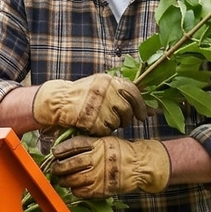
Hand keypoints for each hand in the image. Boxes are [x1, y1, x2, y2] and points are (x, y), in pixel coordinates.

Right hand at [32, 74, 147, 133]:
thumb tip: (152, 109)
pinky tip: (94, 125)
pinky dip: (102, 131)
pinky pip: (105, 130)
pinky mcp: (92, 120)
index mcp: (109, 81)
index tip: (143, 116)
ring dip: (113, 125)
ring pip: (117, 122)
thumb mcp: (101, 86)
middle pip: (127, 110)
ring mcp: (98, 106)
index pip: (133, 92)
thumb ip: (122, 93)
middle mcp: (105, 91)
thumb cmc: (82, 95)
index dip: (141, 106)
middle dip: (127, 119)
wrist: (59, 101)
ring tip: (101, 120)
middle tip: (123, 122)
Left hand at [54, 135, 170, 196]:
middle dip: (57, 168)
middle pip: (68, 165)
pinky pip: (80, 192)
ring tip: (62, 179)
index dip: (60, 150)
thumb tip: (65, 148)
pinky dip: (74, 190)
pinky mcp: (101, 189)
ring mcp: (98, 175)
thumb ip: (88, 143)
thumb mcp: (106, 140)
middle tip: (55, 168)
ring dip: (63, 180)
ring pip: (71, 180)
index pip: (72, 146)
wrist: (141, 165)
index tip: (55, 153)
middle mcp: (96, 159)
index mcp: (97, 144)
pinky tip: (74, 187)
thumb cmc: (121, 152)